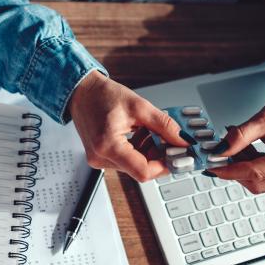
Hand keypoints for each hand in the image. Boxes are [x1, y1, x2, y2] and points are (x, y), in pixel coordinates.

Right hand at [68, 71, 190, 181]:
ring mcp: (99, 160)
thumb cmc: (102, 95)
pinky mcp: (101, 157)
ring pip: (135, 166)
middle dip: (158, 156)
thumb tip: (182, 141)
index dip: (165, 166)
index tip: (177, 157)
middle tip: (170, 141)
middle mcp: (101, 157)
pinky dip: (138, 150)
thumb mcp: (139, 107)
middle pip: (140, 169)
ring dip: (148, 152)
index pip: (143, 171)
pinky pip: (126, 161)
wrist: (81, 92)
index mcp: (108, 145)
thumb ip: (164, 126)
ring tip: (148, 131)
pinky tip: (139, 134)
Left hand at [207, 88, 264, 193]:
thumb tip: (220, 150)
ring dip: (242, 166)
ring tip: (235, 145)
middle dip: (234, 168)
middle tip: (219, 151)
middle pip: (256, 182)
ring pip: (259, 182)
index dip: (229, 170)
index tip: (211, 166)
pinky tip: (245, 149)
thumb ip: (241, 135)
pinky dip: (250, 165)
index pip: (256, 173)